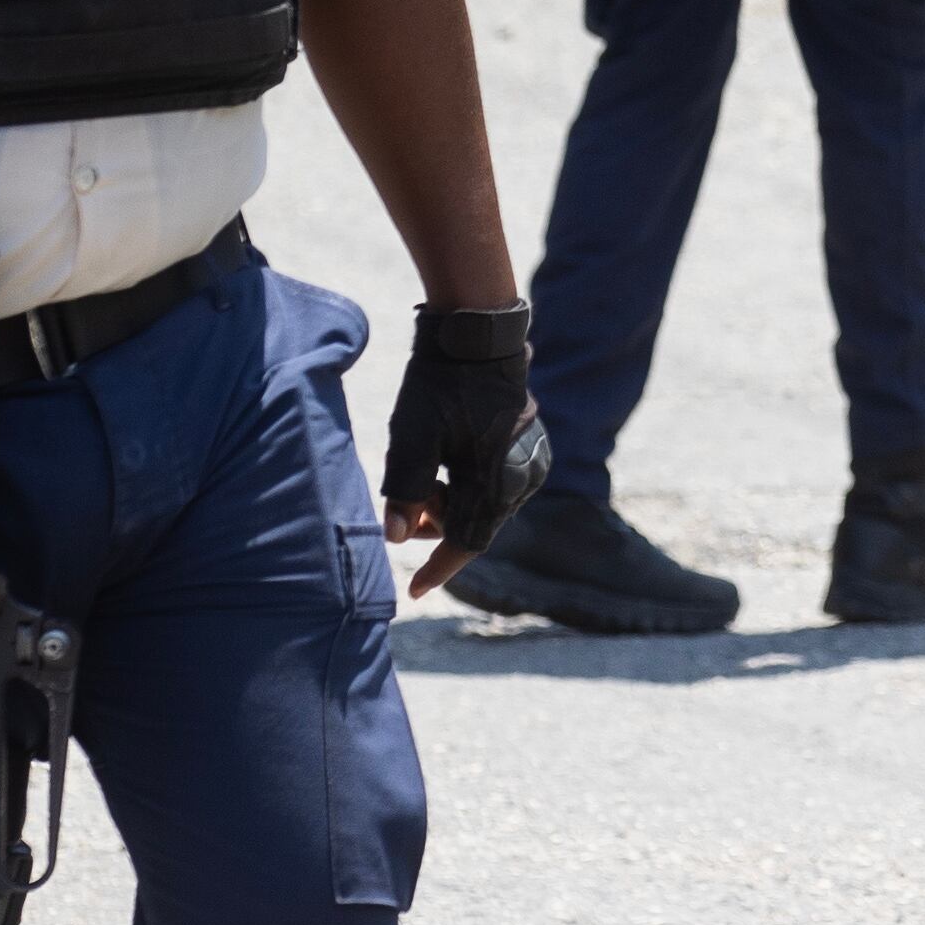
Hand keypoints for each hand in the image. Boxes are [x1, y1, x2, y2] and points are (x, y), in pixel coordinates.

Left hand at [381, 303, 549, 598]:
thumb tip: (394, 540)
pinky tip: (445, 458)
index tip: (412, 592)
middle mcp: (523, 476)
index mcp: (499, 479)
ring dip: (449, 500)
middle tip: (406, 499)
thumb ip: (403, 491)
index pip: (467, 542)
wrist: (475, 332)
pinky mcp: (526, 444)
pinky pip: (492, 480)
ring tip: (424, 469)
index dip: (437, 569)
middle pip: (474, 523)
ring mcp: (529, 458)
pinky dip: (464, 482)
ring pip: (482, 502)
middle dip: (435, 522)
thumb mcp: (412, 437)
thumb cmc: (440, 383)